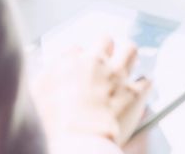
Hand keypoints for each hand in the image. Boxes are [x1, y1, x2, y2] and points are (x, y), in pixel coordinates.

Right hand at [33, 37, 150, 148]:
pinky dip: (145, 85)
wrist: (77, 143)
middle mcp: (94, 62)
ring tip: (129, 67)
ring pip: (130, 49)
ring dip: (129, 58)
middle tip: (107, 63)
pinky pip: (147, 80)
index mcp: (70, 63)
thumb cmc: (54, 125)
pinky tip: (142, 90)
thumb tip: (53, 71)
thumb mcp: (37, 95)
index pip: (77, 50)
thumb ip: (48, 77)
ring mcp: (116, 75)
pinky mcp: (134, 93)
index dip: (81, 60)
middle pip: (105, 40)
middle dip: (108, 50)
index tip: (82, 70)